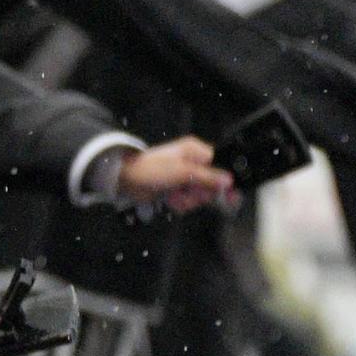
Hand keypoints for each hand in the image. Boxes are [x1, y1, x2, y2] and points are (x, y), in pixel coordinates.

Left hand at [116, 137, 234, 210]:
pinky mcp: (176, 190)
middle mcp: (192, 163)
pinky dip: (179, 203)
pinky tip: (169, 199)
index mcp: (196, 151)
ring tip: (174, 195)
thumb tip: (229, 181)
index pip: (221, 165)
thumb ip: (207, 177)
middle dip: (200, 193)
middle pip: (212, 184)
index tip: (226, 194)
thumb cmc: (152, 170)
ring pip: (200, 196)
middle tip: (189, 192)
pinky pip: (188, 201)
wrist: (125, 180)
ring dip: (187, 200)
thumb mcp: (182, 172)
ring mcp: (184, 177)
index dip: (223, 181)